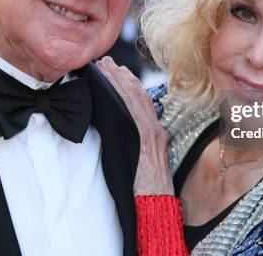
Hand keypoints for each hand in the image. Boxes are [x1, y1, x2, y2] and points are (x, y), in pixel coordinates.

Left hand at [96, 56, 173, 195]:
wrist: (157, 200)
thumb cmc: (148, 188)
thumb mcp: (146, 163)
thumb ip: (139, 146)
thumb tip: (125, 137)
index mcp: (155, 134)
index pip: (142, 102)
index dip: (130, 84)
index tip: (119, 72)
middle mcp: (154, 129)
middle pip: (138, 94)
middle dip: (122, 76)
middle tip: (107, 62)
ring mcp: (150, 131)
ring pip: (135, 97)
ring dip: (119, 78)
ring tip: (105, 66)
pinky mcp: (144, 136)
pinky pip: (132, 109)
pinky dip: (122, 93)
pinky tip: (111, 83)